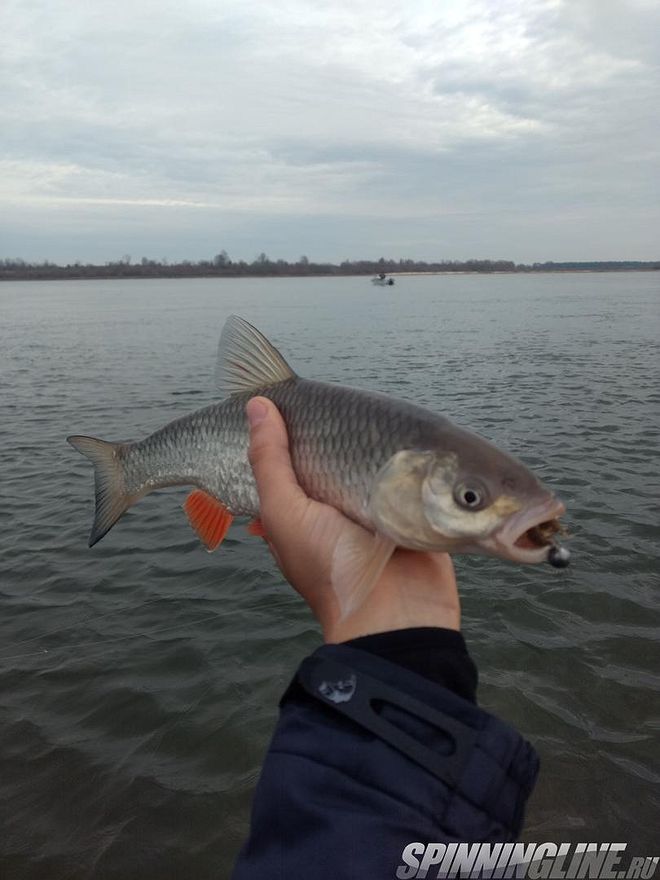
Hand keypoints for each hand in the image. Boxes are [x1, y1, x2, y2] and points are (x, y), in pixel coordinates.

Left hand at [246, 396, 460, 643]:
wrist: (396, 614)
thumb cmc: (329, 567)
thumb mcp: (285, 512)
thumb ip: (270, 461)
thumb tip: (257, 405)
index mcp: (296, 511)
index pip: (284, 463)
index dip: (282, 433)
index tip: (284, 394)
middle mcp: (330, 509)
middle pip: (325, 458)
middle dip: (326, 432)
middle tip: (328, 393)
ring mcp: (370, 509)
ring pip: (364, 463)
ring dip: (365, 441)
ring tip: (364, 402)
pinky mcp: (406, 508)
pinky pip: (401, 475)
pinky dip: (400, 457)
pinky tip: (399, 428)